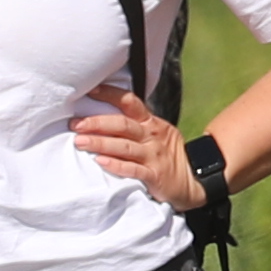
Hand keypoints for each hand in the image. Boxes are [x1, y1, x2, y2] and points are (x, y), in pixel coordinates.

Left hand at [66, 92, 211, 208]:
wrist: (195, 180)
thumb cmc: (167, 155)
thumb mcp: (156, 133)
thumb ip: (135, 125)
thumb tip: (100, 117)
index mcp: (151, 122)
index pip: (130, 102)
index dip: (110, 95)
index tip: (90, 91)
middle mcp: (152, 136)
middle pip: (123, 124)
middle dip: (97, 122)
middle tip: (76, 124)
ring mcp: (154, 155)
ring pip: (125, 146)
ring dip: (101, 143)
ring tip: (80, 142)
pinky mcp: (155, 175)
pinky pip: (133, 169)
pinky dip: (116, 165)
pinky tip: (100, 162)